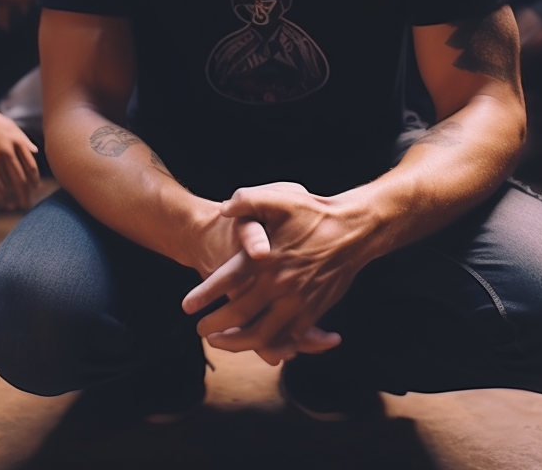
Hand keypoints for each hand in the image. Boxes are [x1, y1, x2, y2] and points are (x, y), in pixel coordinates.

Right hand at [0, 87, 39, 209]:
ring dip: (8, 198)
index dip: (34, 181)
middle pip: (19, 180)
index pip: (30, 167)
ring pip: (2, 186)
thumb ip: (23, 140)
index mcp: (16, 141)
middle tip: (27, 203)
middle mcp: (5, 151)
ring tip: (12, 205)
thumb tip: (35, 152)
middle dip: (24, 195)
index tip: (35, 189)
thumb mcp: (9, 125)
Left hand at [183, 182, 370, 365]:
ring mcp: (298, 300)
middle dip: (216, 325)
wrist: (354, 231)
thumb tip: (223, 209)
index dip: (204, 295)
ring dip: (238, 343)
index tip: (187, 306)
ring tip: (221, 343)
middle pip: (240, 314)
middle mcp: (279, 283)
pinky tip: (258, 343)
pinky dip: (271, 344)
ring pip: (262, 333)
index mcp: (266, 258)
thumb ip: (247, 199)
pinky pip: (288, 336)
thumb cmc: (315, 212)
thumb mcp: (280, 196)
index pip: (227, 281)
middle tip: (200, 330)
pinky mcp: (313, 310)